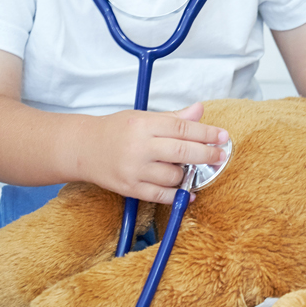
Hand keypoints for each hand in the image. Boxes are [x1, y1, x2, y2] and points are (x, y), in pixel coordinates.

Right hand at [77, 102, 229, 204]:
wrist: (83, 148)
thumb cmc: (114, 130)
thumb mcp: (142, 117)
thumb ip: (172, 117)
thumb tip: (200, 110)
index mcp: (143, 124)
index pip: (182, 128)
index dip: (206, 133)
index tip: (222, 137)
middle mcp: (139, 147)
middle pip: (182, 152)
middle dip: (207, 154)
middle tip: (220, 156)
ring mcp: (134, 169)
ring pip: (174, 176)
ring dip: (186, 174)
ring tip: (185, 169)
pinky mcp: (130, 188)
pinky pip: (161, 195)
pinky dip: (178, 196)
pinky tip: (186, 193)